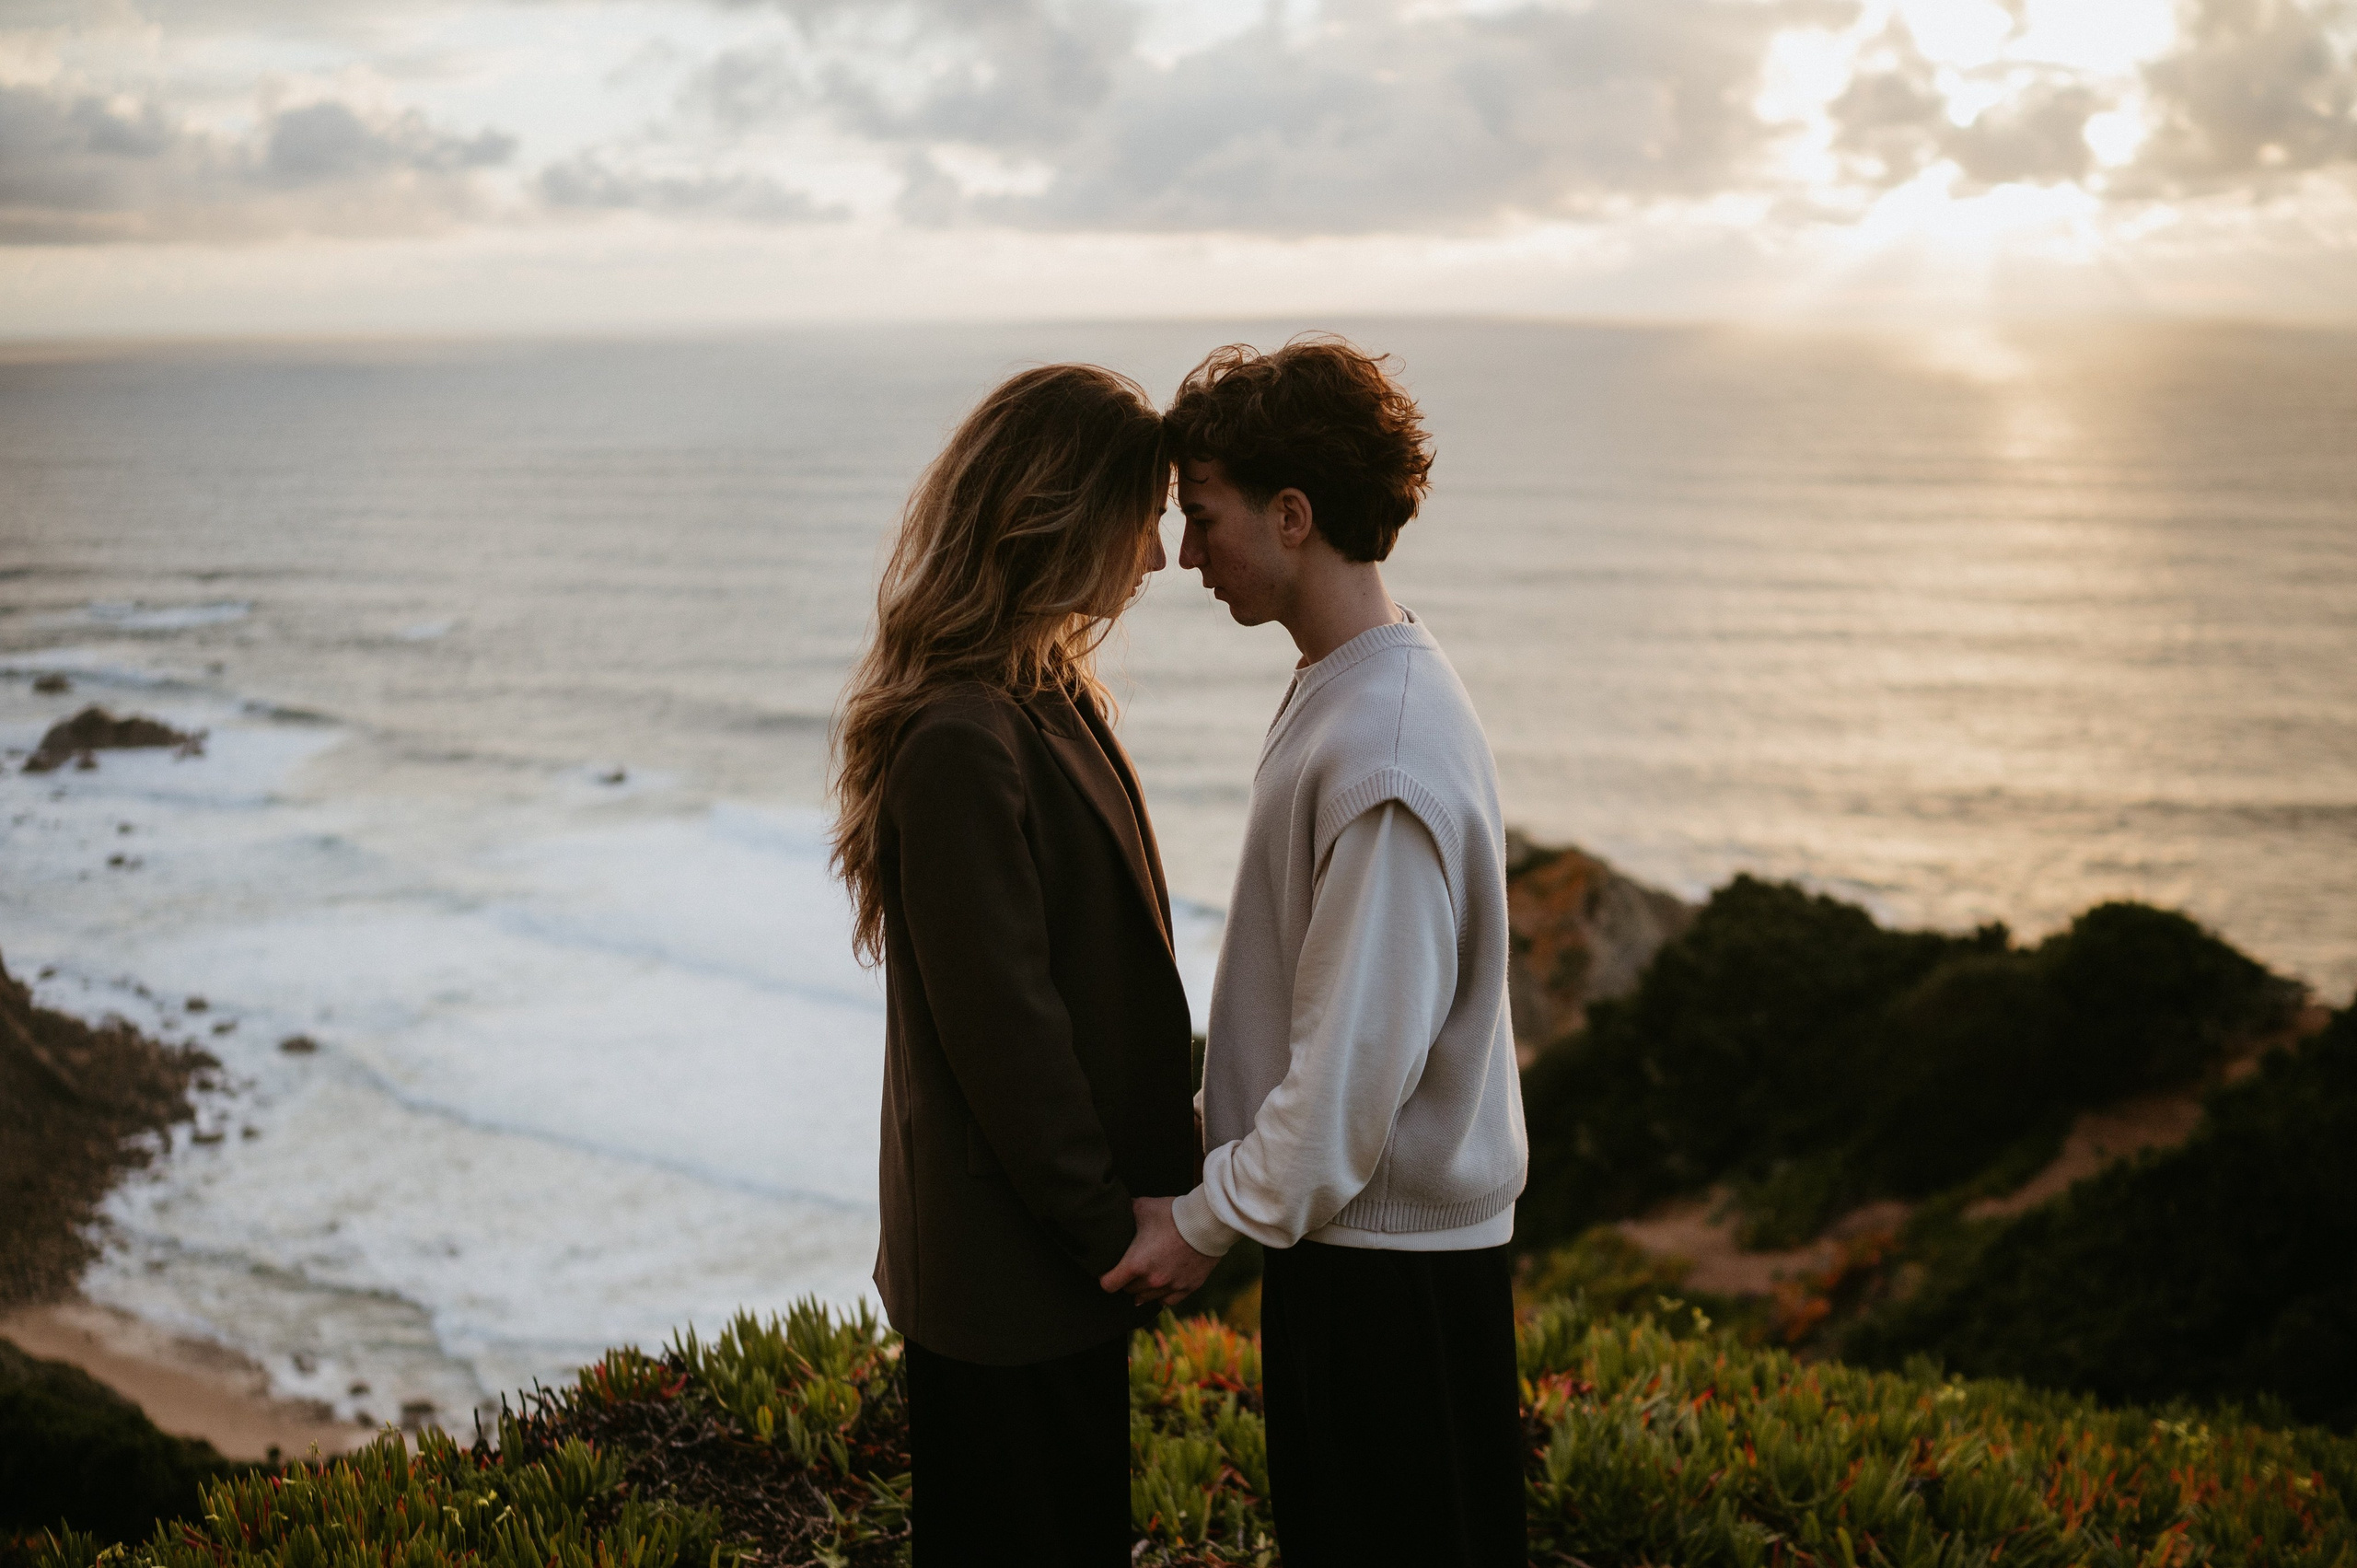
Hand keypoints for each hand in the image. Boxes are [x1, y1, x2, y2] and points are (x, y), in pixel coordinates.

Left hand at [1099, 1196, 1217, 1306]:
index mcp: (1135, 1264)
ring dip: (1143, 1288)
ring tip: (1145, 1275)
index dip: (1105, 1277)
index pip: (1108, 1285)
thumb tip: (1115, 1210)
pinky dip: (1161, 1294)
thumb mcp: (1143, 1207)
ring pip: (1147, 1297)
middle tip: (1130, 1266)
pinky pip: (1167, 1300)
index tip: (1108, 1270)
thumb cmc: (1173, 1213)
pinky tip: (1160, 1286)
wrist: (1208, 1221)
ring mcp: (1171, 1286)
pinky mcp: (1188, 1287)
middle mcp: (1151, 1280)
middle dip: (1127, 1279)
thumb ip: (1126, 1212)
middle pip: (1128, 1290)